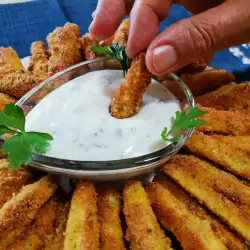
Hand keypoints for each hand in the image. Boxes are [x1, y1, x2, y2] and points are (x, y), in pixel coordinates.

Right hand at [89, 0, 249, 74]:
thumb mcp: (243, 18)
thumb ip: (199, 36)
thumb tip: (154, 63)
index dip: (140, 19)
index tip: (135, 54)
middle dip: (116, 5)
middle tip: (98, 32)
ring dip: (126, 11)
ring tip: (106, 30)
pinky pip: (163, 4)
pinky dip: (148, 19)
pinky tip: (141, 35)